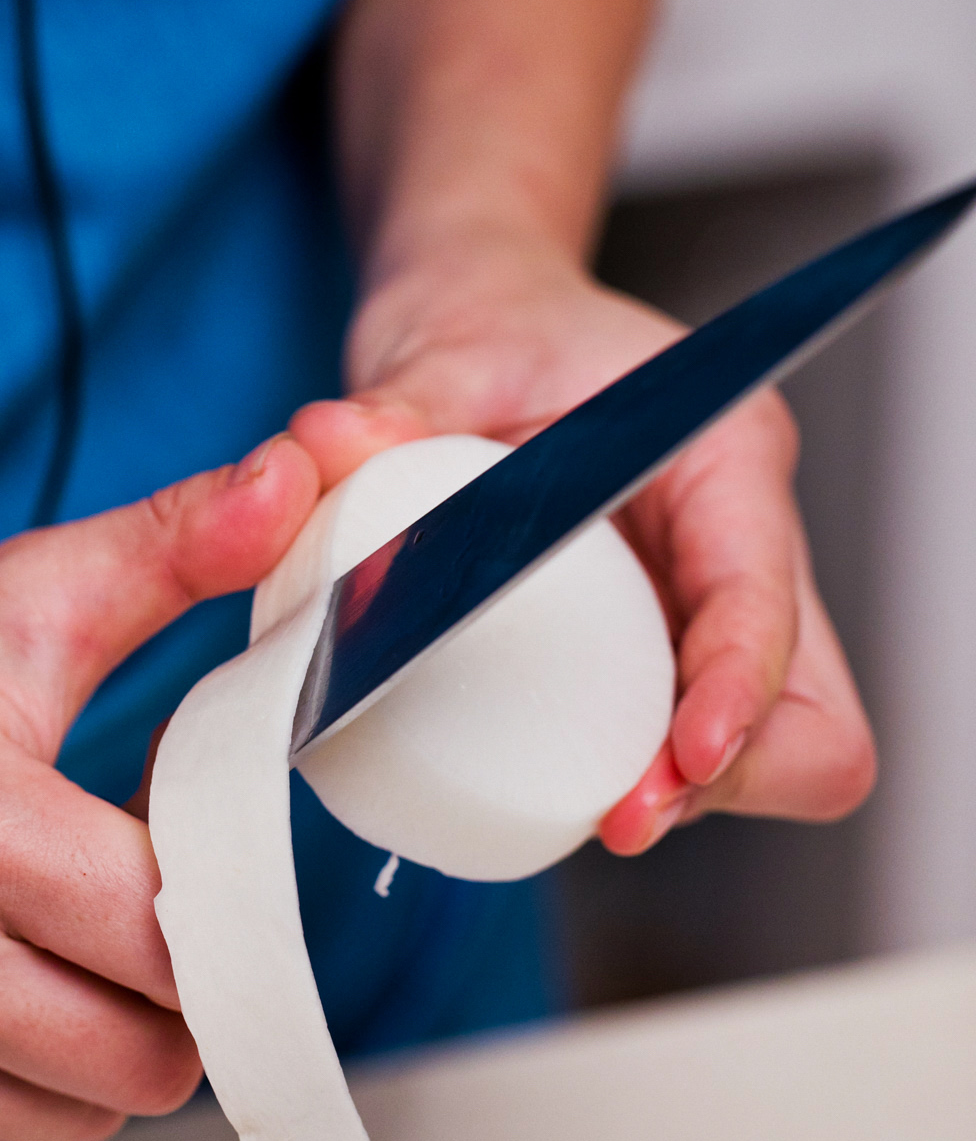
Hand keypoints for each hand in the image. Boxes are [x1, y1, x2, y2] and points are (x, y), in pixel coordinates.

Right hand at [0, 438, 317, 1140]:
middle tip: (132, 912)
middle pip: (145, 1059)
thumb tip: (297, 483)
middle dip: (171, 992)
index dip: (213, 902)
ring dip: (94, 1048)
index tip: (186, 853)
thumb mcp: (25, 597)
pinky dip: (3, 1100)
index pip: (173, 938)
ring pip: (75, 1120)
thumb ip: (176, 545)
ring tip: (52, 947)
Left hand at [290, 234, 874, 852]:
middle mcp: (735, 543)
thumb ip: (395, 400)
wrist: (481, 325)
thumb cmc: (492, 326)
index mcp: (720, 454)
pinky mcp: (654, 655)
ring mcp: (702, 610)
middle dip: (733, 780)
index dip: (738, 688)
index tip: (681, 758)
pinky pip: (675, 748)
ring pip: (763, 753)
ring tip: (582, 812)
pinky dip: (629, 778)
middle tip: (622, 815)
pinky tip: (544, 782)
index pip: (763, 594)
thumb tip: (329, 443)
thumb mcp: (441, 346)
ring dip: (682, 794)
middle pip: (810, 714)